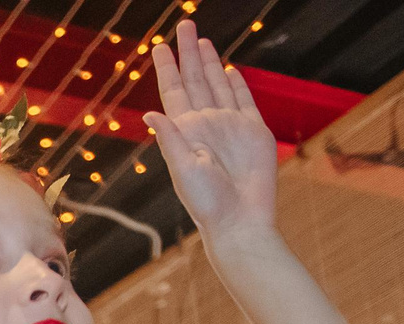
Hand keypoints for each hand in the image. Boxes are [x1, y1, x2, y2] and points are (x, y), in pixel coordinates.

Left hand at [145, 21, 279, 241]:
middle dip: (189, 52)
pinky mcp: (253, 130)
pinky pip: (242, 100)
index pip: (173, 90)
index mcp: (185, 131)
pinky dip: (235, 84)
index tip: (158, 45)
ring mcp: (229, 125)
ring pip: (217, 84)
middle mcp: (205, 123)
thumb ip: (170, 140)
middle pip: (195, 79)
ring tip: (201, 41)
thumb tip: (150, 114)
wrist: (240, 219)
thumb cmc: (207, 202)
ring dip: (209, 63)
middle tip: (184, 24)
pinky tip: (228, 70)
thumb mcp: (184, 169)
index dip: (167, 67)